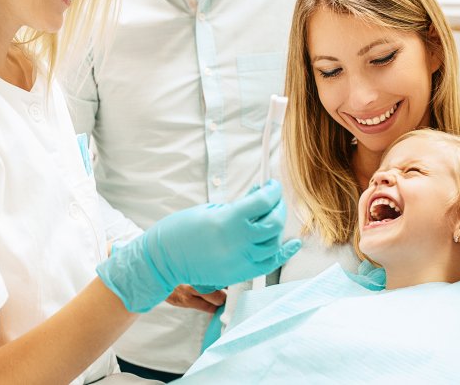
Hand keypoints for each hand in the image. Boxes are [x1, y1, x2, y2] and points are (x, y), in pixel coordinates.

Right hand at [97, 180, 300, 312]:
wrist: (165, 259)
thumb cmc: (183, 230)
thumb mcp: (211, 210)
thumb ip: (240, 204)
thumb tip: (260, 193)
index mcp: (228, 221)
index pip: (263, 201)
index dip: (272, 190)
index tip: (271, 185)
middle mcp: (239, 242)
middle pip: (274, 222)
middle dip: (277, 207)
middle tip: (273, 199)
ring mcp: (241, 261)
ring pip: (274, 242)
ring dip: (277, 226)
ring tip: (272, 216)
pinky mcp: (240, 274)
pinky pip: (270, 264)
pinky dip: (285, 252)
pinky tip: (294, 242)